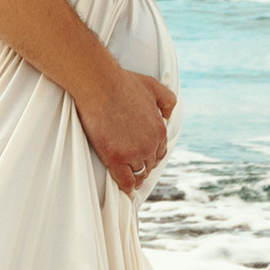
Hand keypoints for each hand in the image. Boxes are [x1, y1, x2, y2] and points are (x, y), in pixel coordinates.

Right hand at [81, 65, 174, 192]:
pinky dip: (126, 186)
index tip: (142, 157)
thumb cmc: (123, 83)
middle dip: (142, 165)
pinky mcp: (116, 158)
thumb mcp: (154, 86)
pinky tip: (123, 185)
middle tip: (131, 166)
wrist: (100, 85)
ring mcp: (133, 153)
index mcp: (160, 130)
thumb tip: (169, 115)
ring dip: (134, 177)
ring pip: (139, 175)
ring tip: (127, 177)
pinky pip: (126, 182)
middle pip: (150, 165)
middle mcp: (150, 145)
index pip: (159, 152)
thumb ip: (167, 101)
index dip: (150, 155)